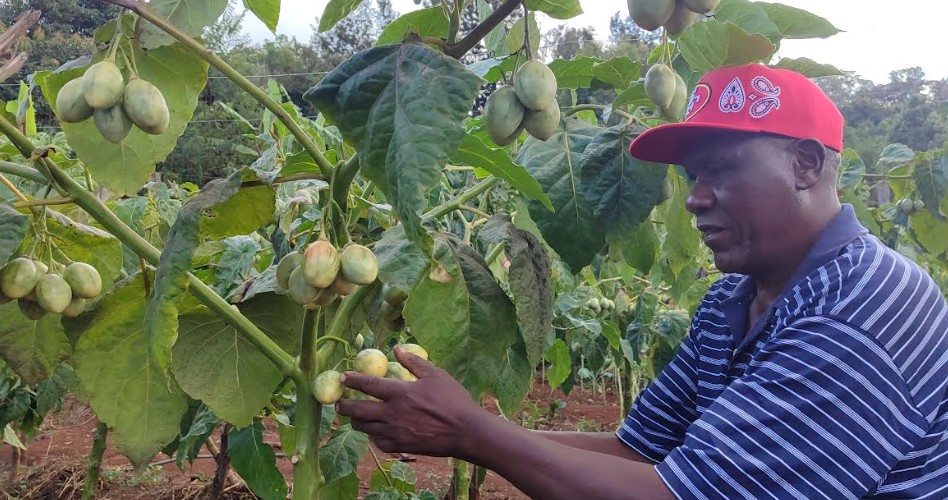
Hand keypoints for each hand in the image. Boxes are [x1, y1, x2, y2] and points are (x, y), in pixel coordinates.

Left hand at [336, 347, 485, 457]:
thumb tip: (397, 349)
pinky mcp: (401, 446)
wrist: (466, 432)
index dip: (352, 380)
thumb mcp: (436, 375)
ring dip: (356, 421)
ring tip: (354, 417)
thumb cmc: (454, 400)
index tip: (342, 377)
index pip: (368, 384)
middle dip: (344, 406)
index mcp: (400, 393)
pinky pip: (379, 442)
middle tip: (339, 403)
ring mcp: (395, 432)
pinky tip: (376, 431)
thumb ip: (414, 362)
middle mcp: (393, 414)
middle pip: (358, 411)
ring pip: (365, 428)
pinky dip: (374, 436)